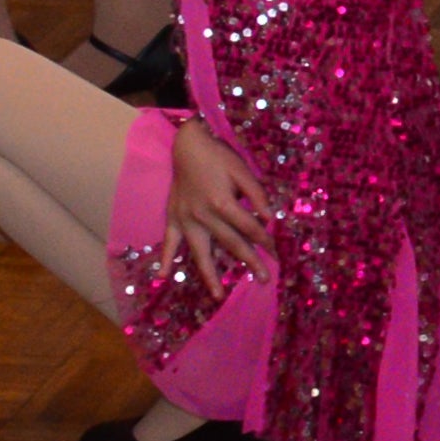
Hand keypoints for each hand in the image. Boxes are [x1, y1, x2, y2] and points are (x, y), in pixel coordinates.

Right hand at [161, 119, 269, 294]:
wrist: (188, 145)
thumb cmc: (219, 157)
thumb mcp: (243, 170)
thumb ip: (256, 195)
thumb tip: (270, 218)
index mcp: (223, 203)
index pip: (250, 228)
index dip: (265, 240)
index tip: (277, 252)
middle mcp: (203, 217)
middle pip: (230, 244)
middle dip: (250, 262)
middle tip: (263, 280)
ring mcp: (185, 220)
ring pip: (200, 252)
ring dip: (210, 274)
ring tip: (218, 295)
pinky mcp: (172, 219)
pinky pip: (168, 242)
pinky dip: (165, 258)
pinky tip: (163, 276)